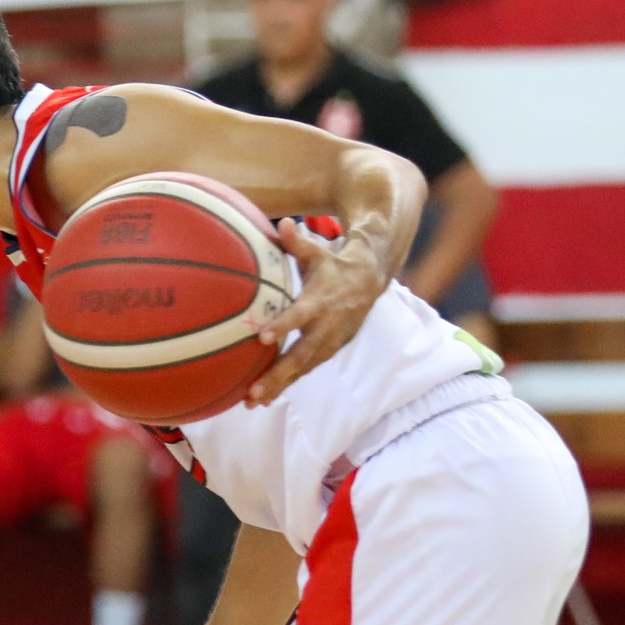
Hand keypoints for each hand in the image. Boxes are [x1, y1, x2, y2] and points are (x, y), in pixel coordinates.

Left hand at [247, 219, 389, 406]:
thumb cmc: (334, 263)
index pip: (301, 314)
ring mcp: (331, 341)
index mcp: (321, 299)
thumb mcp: (318, 250)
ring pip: (303, 368)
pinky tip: (264, 399)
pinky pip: (306, 370)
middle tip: (253, 391)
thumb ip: (298, 242)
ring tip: (252, 403)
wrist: (371, 279)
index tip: (264, 337)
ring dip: (279, 386)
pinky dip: (287, 385)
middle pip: (301, 354)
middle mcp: (327, 325)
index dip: (284, 326)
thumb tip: (282, 222)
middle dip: (278, 374)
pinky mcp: (330, 350)